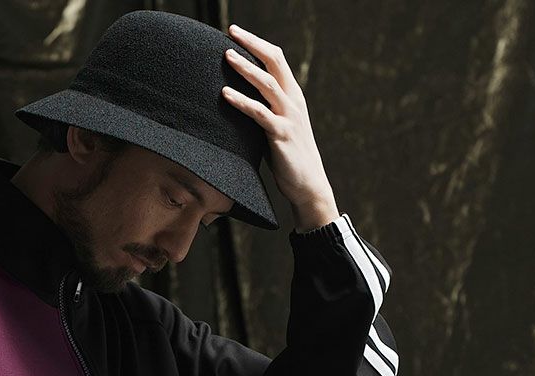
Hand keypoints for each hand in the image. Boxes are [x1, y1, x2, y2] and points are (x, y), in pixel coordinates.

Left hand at [221, 21, 337, 226]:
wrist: (308, 185)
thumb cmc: (290, 157)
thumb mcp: (279, 126)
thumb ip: (266, 110)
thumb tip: (241, 100)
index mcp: (293, 96)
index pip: (277, 59)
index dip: (258, 44)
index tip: (237, 33)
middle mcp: (293, 101)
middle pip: (274, 62)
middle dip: (252, 44)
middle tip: (231, 32)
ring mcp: (288, 117)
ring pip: (267, 84)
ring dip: (246, 68)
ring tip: (226, 56)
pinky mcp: (281, 135)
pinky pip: (259, 113)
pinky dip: (241, 101)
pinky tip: (226, 94)